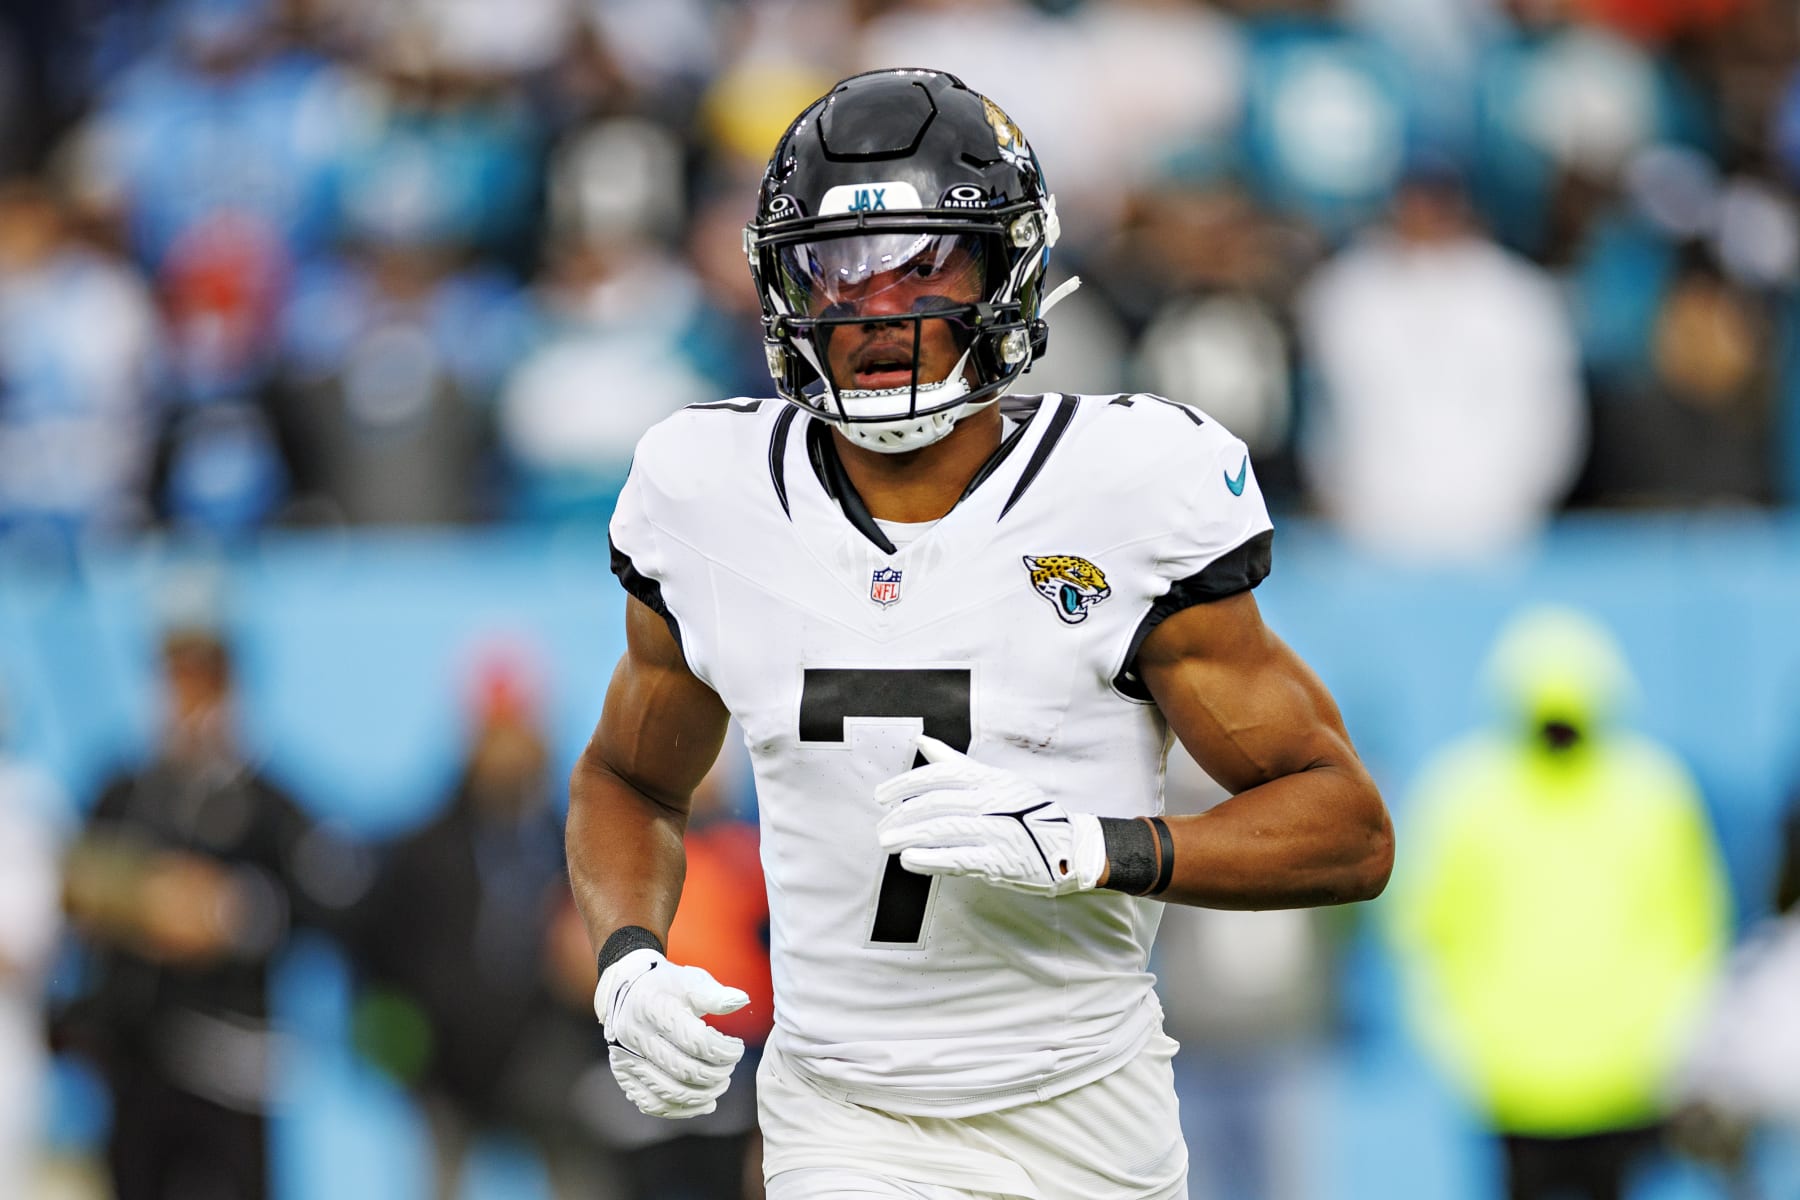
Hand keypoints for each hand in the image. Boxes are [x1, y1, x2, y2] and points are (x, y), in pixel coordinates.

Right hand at [594, 948, 748, 1118]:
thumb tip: (741, 1001)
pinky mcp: (625, 1076)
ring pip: (670, 1092)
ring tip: (720, 1083)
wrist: (625, 991)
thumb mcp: (689, 980)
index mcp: (653, 1008)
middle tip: (729, 1067)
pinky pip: (653, 1104)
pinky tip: (704, 1102)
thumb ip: (714, 994)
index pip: (695, 1040)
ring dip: (704, 1094)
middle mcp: (635, 1036)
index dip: (723, 1050)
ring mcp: (626, 1060)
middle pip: (684, 1069)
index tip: (737, 1048)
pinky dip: (683, 1109)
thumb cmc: (665, 987)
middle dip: (717, 1073)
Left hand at [875, 735, 1105, 896]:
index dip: (905, 784)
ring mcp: (997, 830)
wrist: (1071, 846)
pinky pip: (958, 858)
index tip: (881, 796)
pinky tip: (910, 860)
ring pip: (943, 830)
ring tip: (887, 843)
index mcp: (988, 778)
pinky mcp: (1001, 860)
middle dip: (902, 816)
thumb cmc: (1027, 812)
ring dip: (909, 836)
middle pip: (936, 803)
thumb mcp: (997, 779)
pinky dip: (930, 859)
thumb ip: (956, 763)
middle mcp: (992, 801)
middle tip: (881, 828)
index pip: (940, 774)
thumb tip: (922, 742)